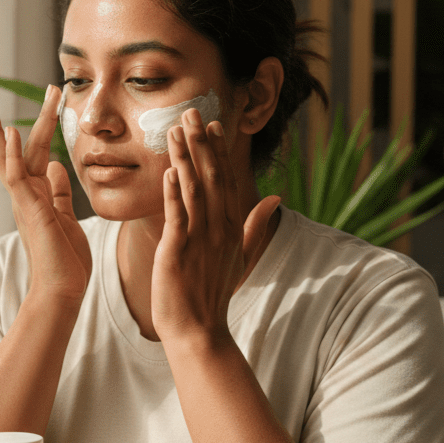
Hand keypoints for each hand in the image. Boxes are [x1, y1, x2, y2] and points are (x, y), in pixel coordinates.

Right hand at [0, 87, 91, 303]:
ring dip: (2, 130)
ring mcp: (23, 201)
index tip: (54, 100)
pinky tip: (13, 133)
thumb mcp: (66, 216)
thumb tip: (56, 167)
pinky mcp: (28, 210)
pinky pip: (16, 178)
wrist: (63, 288)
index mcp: (35, 194)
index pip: (35, 153)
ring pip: (8, 159)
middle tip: (50, 87)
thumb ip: (58, 192)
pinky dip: (13, 155)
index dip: (44, 126)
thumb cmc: (66, 259)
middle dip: (37, 117)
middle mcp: (25, 194)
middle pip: (23, 148)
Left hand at [151, 109, 279, 344]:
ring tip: (174, 130)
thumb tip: (275, 199)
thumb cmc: (213, 294)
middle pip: (211, 177)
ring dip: (184, 158)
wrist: (199, 331)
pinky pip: (177, 217)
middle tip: (191, 111)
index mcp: (231, 227)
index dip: (219, 151)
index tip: (213, 124)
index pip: (225, 180)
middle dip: (201, 143)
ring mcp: (199, 239)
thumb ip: (255, 225)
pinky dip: (173, 194)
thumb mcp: (241, 256)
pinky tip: (169, 172)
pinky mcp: (178, 251)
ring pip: (193, 190)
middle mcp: (218, 229)